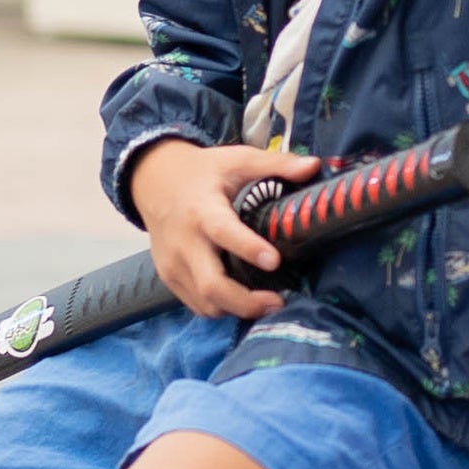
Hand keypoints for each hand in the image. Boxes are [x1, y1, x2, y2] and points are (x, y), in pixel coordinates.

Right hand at [129, 140, 323, 318]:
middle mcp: (185, 242)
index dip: (248, 249)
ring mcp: (174, 264)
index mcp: (202, 211)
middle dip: (246, 301)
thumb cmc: (203, 172)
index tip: (275, 261)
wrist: (154, 181)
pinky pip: (196, 304)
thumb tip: (314, 166)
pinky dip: (221, 308)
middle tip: (279, 301)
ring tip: (267, 303)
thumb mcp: (238, 160)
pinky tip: (243, 301)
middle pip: (211, 285)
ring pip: (205, 302)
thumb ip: (276, 164)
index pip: (224, 233)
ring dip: (237, 309)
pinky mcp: (169, 277)